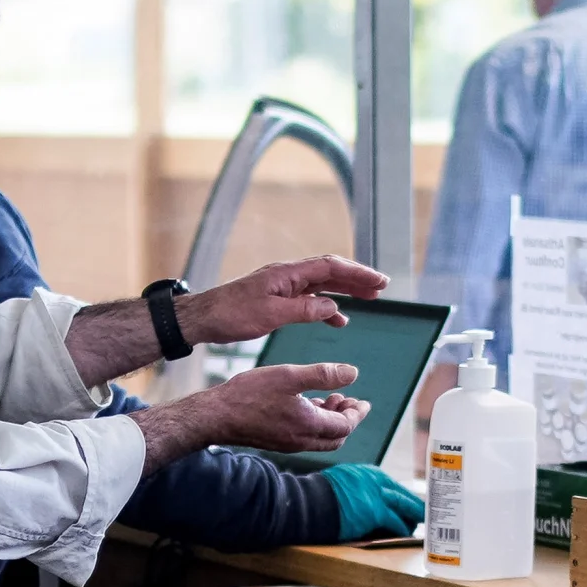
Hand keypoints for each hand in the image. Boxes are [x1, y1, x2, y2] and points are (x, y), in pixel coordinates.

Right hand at [135, 362, 361, 469]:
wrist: (217, 415)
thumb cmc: (251, 394)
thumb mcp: (291, 376)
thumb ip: (324, 375)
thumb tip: (353, 373)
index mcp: (310, 425)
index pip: (345, 426)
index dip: (357, 413)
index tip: (364, 402)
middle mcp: (302, 440)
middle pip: (336, 437)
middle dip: (347, 419)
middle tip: (350, 400)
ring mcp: (288, 444)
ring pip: (321, 438)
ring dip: (331, 421)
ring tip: (331, 398)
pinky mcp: (277, 441)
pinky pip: (305, 437)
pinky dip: (315, 423)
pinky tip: (307, 404)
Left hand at [179, 256, 389, 347]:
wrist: (204, 317)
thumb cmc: (232, 314)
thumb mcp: (271, 315)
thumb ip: (304, 310)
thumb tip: (333, 306)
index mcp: (288, 274)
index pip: (331, 268)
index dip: (358, 273)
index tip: (379, 281)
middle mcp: (288, 275)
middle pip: (331, 272)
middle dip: (358, 279)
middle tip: (382, 287)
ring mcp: (284, 286)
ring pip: (322, 285)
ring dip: (346, 291)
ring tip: (370, 300)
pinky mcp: (278, 298)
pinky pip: (310, 299)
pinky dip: (326, 307)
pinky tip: (339, 319)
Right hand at [322, 463, 425, 541]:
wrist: (307, 504)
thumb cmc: (317, 499)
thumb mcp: (340, 484)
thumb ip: (357, 489)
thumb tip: (366, 502)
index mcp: (365, 473)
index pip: (391, 484)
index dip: (403, 495)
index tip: (410, 503)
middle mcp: (374, 480)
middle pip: (402, 493)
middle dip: (415, 505)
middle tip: (425, 513)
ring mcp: (376, 494)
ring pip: (404, 505)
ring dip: (414, 516)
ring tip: (421, 524)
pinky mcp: (376, 512)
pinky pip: (395, 522)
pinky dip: (402, 529)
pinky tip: (406, 534)